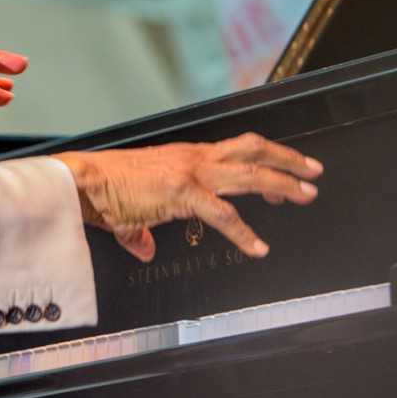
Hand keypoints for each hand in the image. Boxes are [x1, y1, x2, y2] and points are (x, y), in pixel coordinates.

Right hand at [53, 133, 322, 261]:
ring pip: (249, 171)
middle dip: (287, 160)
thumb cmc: (103, 189)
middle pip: (253, 149)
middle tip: (312, 172)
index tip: (283, 174)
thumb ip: (141, 231)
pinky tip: (258, 246)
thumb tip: (144, 248)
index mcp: (185, 156)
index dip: (264, 159)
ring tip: (305, 194)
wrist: (84, 181)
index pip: (235, 150)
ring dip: (282, 182)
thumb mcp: (130, 209)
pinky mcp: (182, 192)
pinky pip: (223, 214)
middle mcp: (193, 158)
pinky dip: (245, 232)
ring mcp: (190, 172)